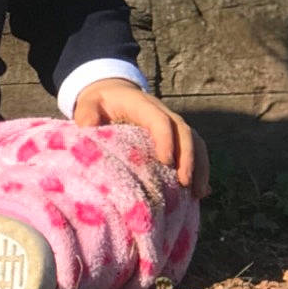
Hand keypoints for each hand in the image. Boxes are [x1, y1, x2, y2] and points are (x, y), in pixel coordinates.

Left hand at [72, 78, 209, 196]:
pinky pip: (195, 152)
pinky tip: (201, 193)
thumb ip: (86, 114)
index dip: (166, 139)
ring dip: (200, 166)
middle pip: (185, 132)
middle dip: (188, 158)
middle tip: (185, 183)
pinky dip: (200, 171)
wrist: (113, 95)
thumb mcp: (89, 104)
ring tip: (198, 193)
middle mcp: (164, 114)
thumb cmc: (101, 103)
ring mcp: (172, 127)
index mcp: (144, 106)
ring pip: (195, 142)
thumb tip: (87, 129)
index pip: (160, 120)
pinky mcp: (176, 140)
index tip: (165, 162)